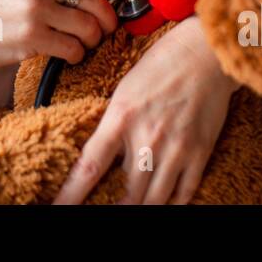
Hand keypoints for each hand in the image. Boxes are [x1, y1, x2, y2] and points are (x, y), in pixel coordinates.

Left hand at [54, 16, 237, 203]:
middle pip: (125, 194)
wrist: (204, 54)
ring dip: (141, 207)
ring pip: (154, 201)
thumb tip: (100, 156)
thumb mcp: (124, 91)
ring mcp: (176, 148)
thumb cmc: (160, 67)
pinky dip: (172, 202)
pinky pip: (184, 193)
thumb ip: (113, 126)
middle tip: (105, 207)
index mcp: (121, 118)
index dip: (71, 195)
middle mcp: (147, 138)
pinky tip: (163, 201)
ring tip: (131, 207)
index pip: (89, 167)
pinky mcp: (200, 152)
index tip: (57, 208)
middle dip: (112, 206)